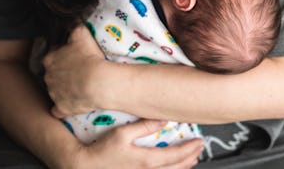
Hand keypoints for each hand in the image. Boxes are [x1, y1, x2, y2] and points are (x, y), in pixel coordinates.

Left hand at [43, 25, 106, 117]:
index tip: (75, 57)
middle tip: (79, 71)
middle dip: (63, 73)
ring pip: (55, 91)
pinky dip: (63, 108)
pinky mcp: (61, 108)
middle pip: (53, 73)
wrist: (98, 82)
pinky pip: (58, 110)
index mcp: (50, 59)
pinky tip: (73, 104)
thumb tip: (73, 18)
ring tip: (80, 87)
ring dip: (65, 89)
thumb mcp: (81, 33)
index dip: (64, 56)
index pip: (53, 55)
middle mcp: (48, 76)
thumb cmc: (90, 56)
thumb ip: (74, 25)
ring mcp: (54, 93)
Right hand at [81, 119, 203, 168]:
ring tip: (191, 159)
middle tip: (199, 149)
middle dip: (191, 157)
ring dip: (183, 167)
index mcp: (147, 161)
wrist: (84, 166)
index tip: (200, 141)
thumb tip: (164, 119)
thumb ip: (144, 126)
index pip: (176, 155)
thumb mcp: (122, 133)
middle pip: (177, 167)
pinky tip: (171, 168)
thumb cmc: (102, 149)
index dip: (190, 148)